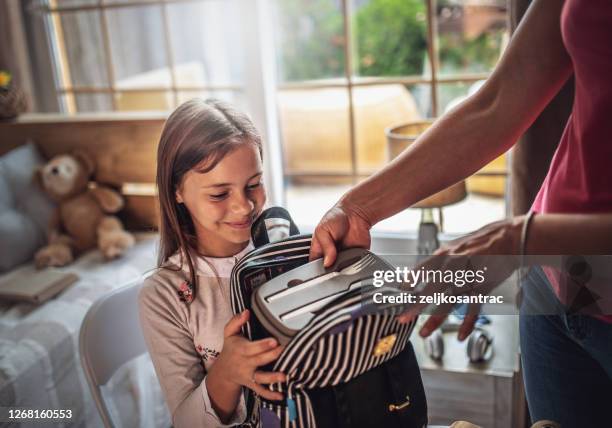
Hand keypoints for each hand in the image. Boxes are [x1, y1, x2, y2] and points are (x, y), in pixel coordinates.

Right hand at [210, 310, 285, 400]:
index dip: (263, 344)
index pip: (253, 347)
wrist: (223, 371)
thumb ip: (236, 321)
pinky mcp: (252, 384)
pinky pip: (261, 391)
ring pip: (261, 378)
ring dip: (272, 378)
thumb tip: (246, 312)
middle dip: (273, 355)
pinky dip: (270, 395)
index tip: (274, 340)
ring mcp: (249, 375)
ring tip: (284, 377)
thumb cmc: (230, 348)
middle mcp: (245, 363)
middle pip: (260, 360)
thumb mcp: (229, 333)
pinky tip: (281, 395)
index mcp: (241, 349)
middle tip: (285, 350)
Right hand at [309, 200, 371, 266]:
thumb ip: (325, 246)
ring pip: (342, 271)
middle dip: (331, 271)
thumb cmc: (336, 218)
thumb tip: (327, 263)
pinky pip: (355, 267)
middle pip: (329, 271)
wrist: (355, 213)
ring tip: (343, 260)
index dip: (317, 270)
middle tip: (334, 265)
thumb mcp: (323, 230)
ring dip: (343, 268)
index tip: (322, 269)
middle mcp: (331, 256)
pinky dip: (355, 266)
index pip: (315, 266)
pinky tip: (353, 260)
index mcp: (319, 250)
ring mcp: (344, 258)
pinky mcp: (356, 258)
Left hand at [397, 216, 524, 339]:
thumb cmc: (481, 243)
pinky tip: (460, 336)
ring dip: (435, 320)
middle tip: (402, 318)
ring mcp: (469, 278)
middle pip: (431, 290)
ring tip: (424, 333)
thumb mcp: (456, 246)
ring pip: (448, 302)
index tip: (397, 294)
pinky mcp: (484, 287)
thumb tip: (423, 271)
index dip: (408, 283)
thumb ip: (441, 259)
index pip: (420, 270)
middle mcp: (454, 266)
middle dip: (414, 306)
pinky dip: (467, 324)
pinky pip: (474, 309)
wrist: (510, 238)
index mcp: (445, 254)